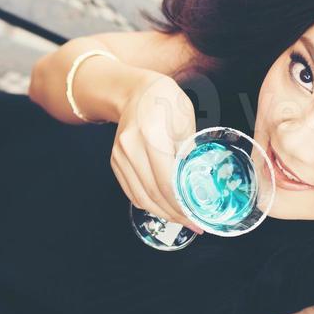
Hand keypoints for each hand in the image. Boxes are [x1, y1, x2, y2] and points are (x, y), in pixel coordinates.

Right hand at [112, 72, 200, 230]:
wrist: (134, 91)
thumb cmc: (165, 101)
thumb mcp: (186, 121)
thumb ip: (188, 153)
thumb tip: (198, 186)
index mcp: (152, 135)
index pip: (167, 182)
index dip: (183, 205)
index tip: (197, 217)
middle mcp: (131, 147)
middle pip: (153, 194)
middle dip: (175, 214)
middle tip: (193, 223)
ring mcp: (119, 155)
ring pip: (140, 197)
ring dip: (161, 213)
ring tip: (180, 218)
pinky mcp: (115, 161)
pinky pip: (131, 191)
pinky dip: (147, 204)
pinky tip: (163, 207)